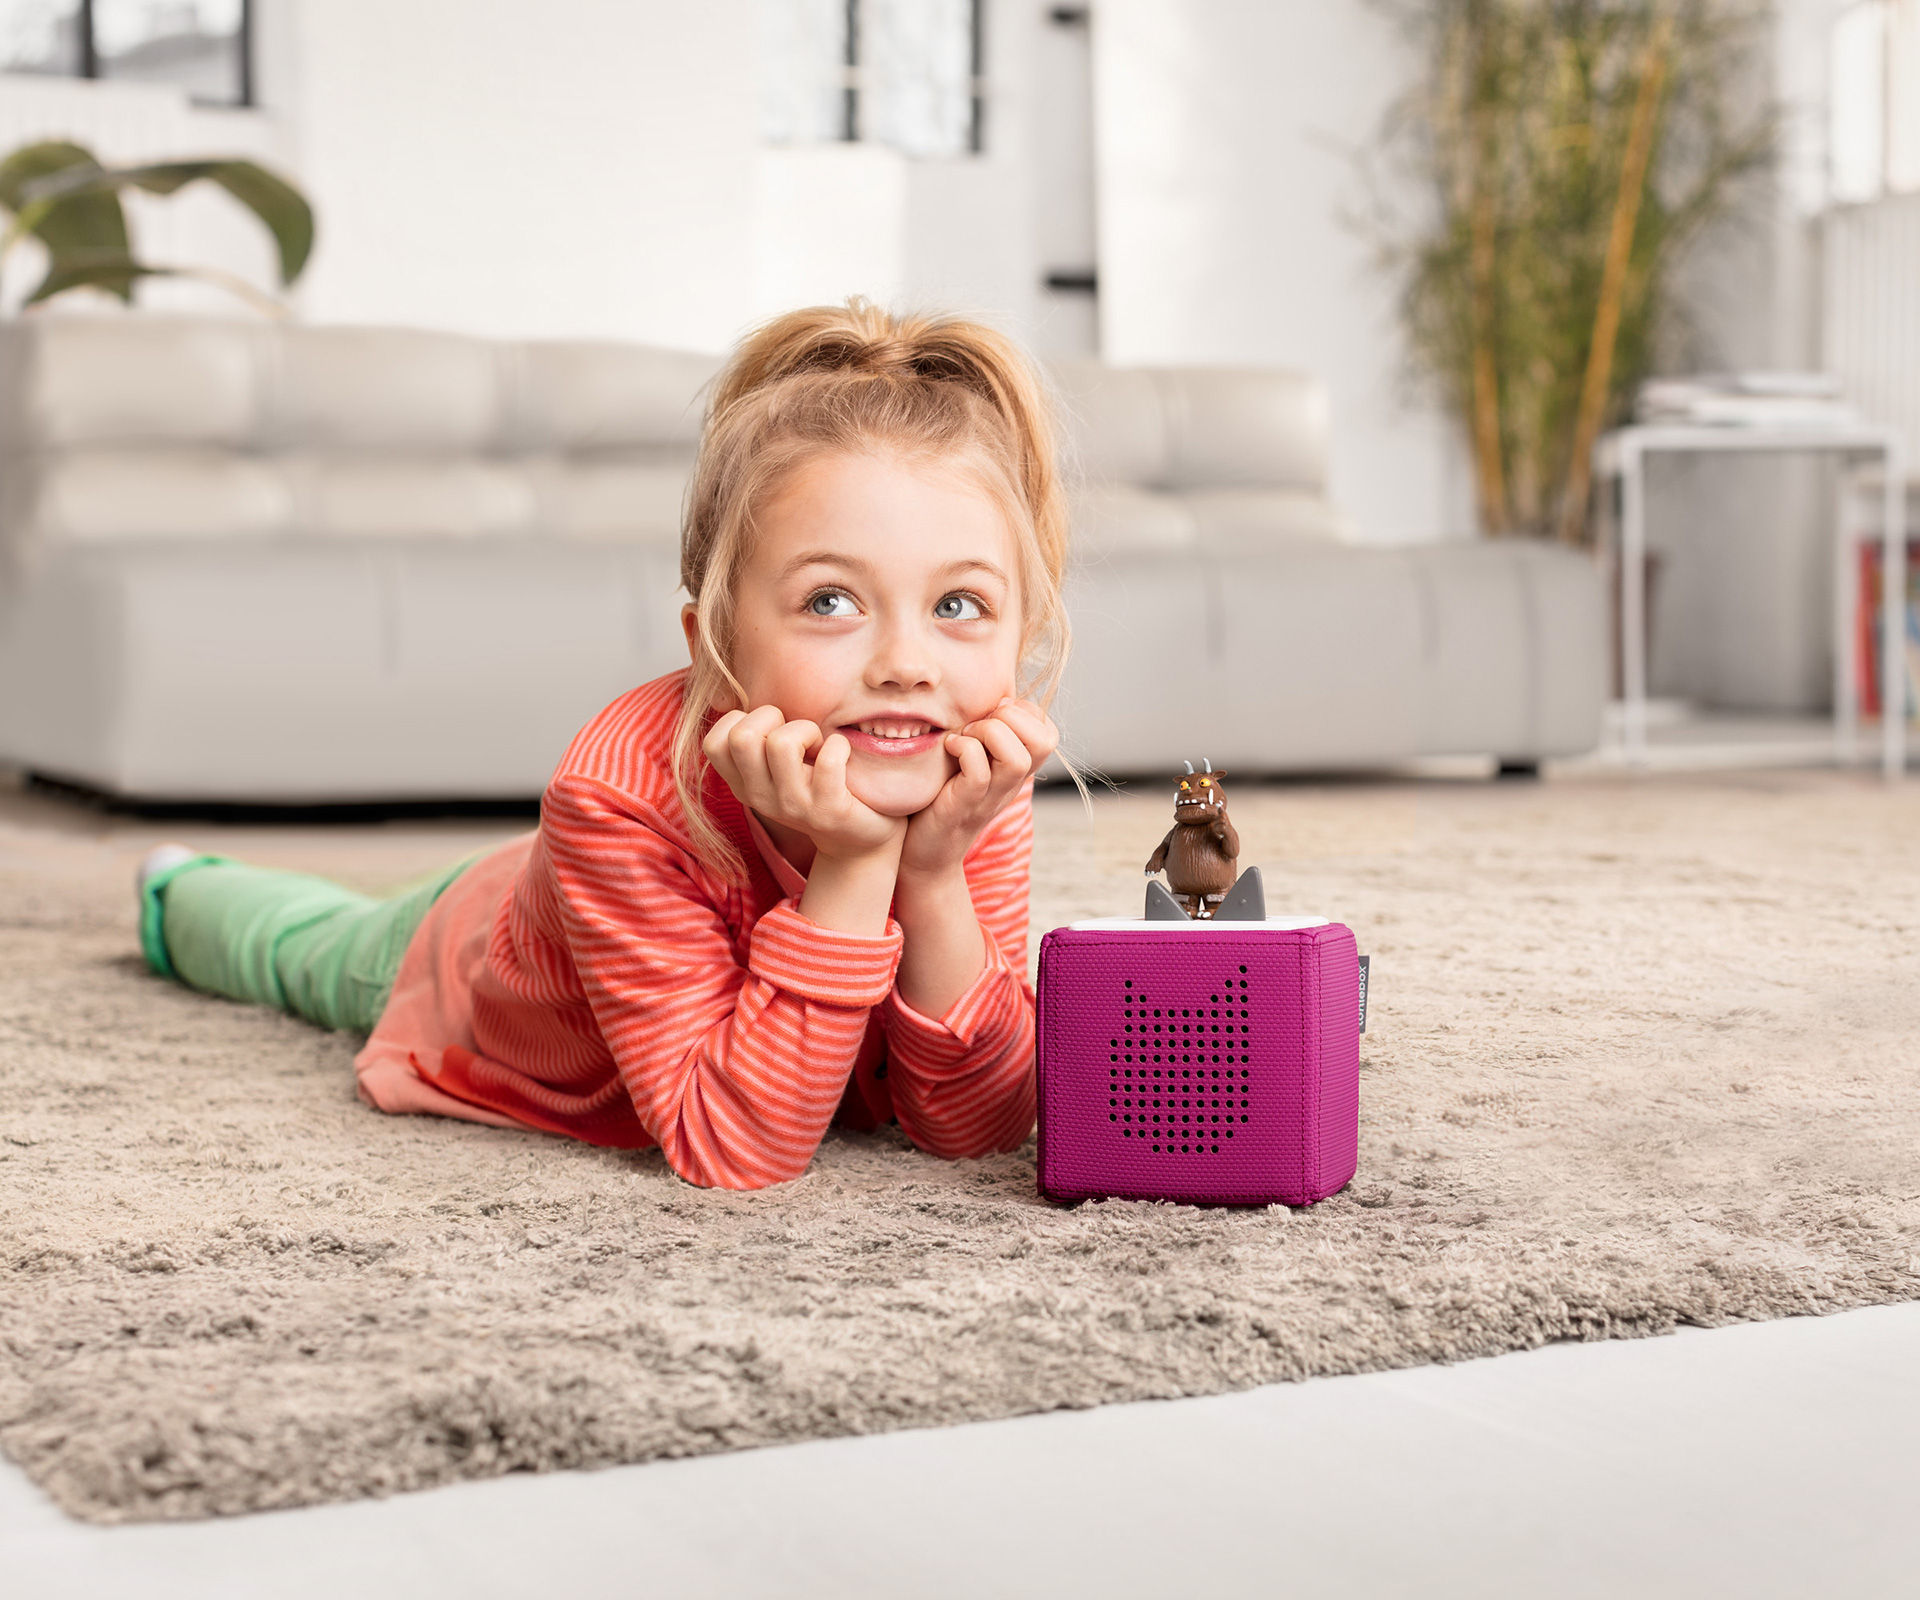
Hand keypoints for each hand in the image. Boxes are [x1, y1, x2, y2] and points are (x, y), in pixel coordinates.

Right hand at [703, 706, 904, 864]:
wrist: (857, 837)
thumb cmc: (815, 784)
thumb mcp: (775, 767)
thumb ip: (756, 737)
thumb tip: (729, 694)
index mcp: (742, 784)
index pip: (714, 742)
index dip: (742, 721)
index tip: (768, 730)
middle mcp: (760, 798)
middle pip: (742, 737)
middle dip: (772, 717)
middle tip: (794, 734)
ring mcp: (794, 807)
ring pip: (781, 743)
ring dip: (806, 730)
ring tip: (818, 745)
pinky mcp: (829, 811)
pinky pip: (829, 759)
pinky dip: (840, 745)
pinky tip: (843, 754)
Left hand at [899, 697, 1057, 882]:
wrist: (925, 852)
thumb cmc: (942, 797)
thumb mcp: (971, 759)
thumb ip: (984, 733)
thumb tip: (989, 697)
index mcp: (1016, 771)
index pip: (1048, 732)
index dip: (1023, 712)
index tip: (991, 715)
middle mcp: (1010, 784)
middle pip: (1045, 741)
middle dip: (1011, 718)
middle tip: (977, 725)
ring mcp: (990, 797)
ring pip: (1017, 758)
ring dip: (989, 734)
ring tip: (964, 737)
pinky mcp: (964, 806)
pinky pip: (979, 773)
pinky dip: (964, 750)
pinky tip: (948, 747)